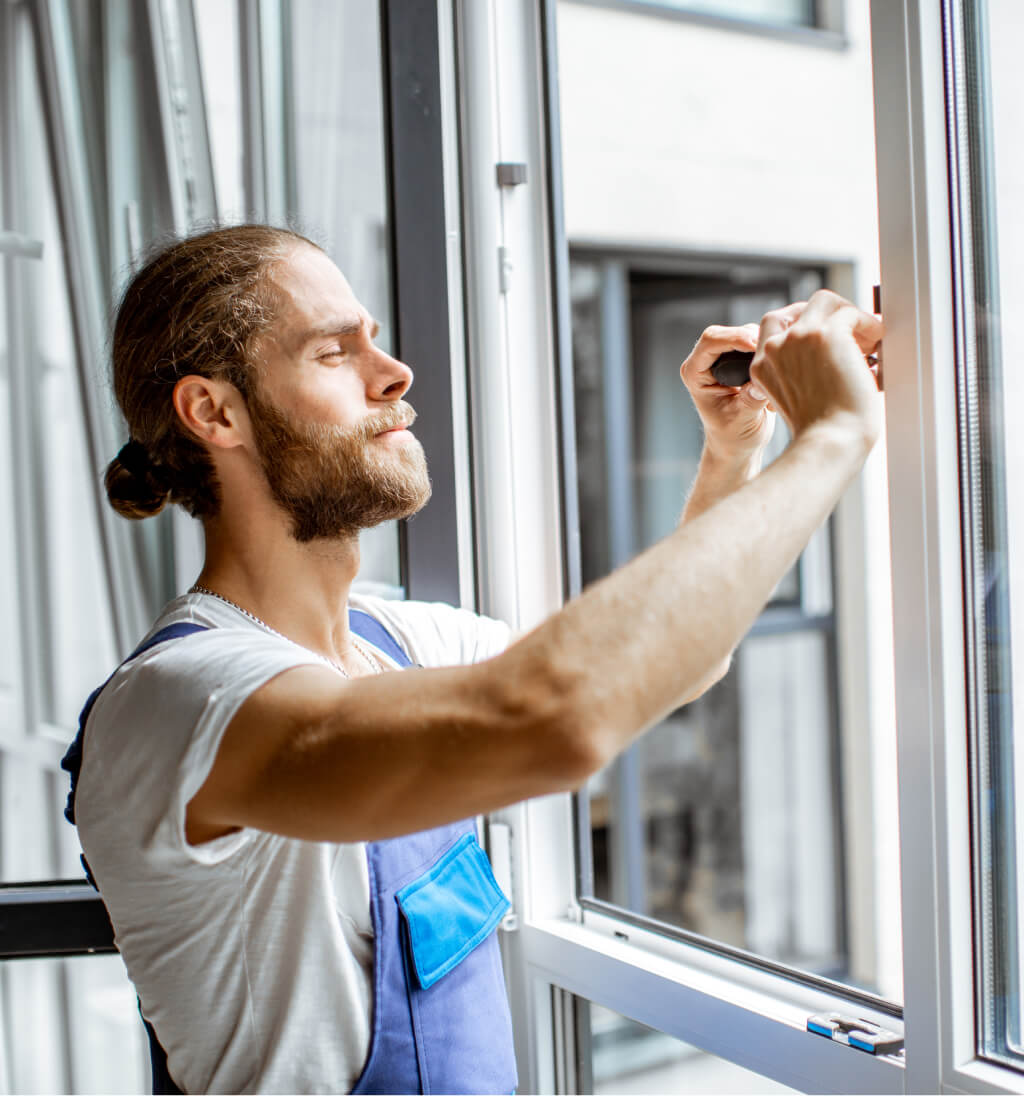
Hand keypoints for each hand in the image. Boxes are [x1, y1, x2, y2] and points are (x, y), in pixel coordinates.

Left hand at [679, 323, 777, 463]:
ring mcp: (726, 356)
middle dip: (755, 340)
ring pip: (749, 333)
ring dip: (766, 347)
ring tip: (776, 374)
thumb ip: (750, 401)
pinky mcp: (744, 357)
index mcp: (696, 374)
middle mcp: (707, 361)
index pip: (711, 341)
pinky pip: (761, 342)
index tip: (758, 348)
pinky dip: (773, 352)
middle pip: (731, 332)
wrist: (739, 443)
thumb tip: (761, 382)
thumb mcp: (742, 422)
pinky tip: (779, 374)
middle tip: (776, 356)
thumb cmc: (733, 437)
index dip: (735, 339)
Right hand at [750, 290, 882, 451]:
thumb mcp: (796, 400)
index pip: (774, 326)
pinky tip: (878, 342)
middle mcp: (776, 348)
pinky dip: (868, 325)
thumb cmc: (822, 433)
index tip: (827, 333)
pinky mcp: (825, 333)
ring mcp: (798, 338)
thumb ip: (801, 374)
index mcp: (762, 367)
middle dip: (830, 315)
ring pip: (826, 302)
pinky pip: (850, 313)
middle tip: (853, 331)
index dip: (804, 323)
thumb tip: (837, 354)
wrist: (830, 442)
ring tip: (869, 337)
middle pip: (801, 308)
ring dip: (851, 315)